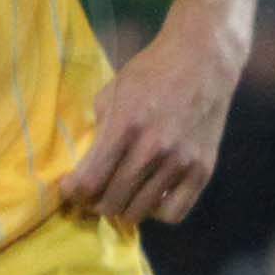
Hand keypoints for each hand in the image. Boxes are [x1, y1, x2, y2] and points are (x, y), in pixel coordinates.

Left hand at [61, 12, 249, 225]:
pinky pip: (174, 213)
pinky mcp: (203, 169)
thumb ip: (99, 130)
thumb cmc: (151, 72)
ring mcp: (181, 162)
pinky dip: (157, 212)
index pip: (90, 181)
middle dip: (95, 203)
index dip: (73, 192)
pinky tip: (152, 196)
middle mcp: (154, 148)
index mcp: (125, 125)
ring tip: (120, 195)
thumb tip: (83, 167)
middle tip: (94, 194)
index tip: (71, 188)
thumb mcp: (113, 92)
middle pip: (111, 202)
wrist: (203, 60)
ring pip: (139, 212)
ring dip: (123, 208)